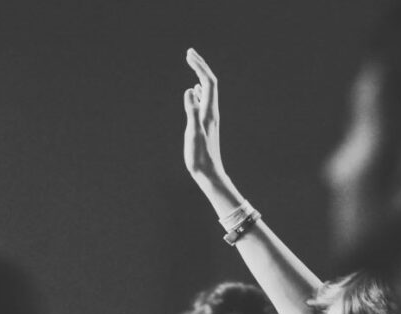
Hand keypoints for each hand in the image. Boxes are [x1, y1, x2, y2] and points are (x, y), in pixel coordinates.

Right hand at [183, 48, 224, 179]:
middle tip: (189, 52)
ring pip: (207, 89)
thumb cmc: (200, 157)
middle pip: (209, 82)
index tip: (189, 55)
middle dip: (200, 66)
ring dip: (199, 74)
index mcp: (209, 111)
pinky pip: (204, 100)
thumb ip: (191, 112)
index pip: (208, 82)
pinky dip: (198, 90)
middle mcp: (211, 111)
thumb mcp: (193, 134)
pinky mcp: (205, 123)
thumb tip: (189, 91)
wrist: (209, 173)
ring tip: (191, 64)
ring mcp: (209, 117)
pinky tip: (194, 90)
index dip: (199, 66)